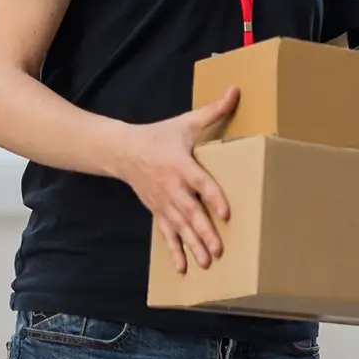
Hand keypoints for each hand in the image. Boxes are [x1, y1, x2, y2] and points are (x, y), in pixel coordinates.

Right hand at [114, 87, 239, 272]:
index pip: (201, 183)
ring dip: (192, 246)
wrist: (122, 150)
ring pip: (179, 228)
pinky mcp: (157, 211)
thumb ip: (214, 110)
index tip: (226, 213)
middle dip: (204, 232)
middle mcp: (172, 187)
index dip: (213, 198)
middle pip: (191, 212)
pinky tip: (183, 268)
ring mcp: (163, 202)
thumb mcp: (186, 121)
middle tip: (219, 251)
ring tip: (207, 263)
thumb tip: (236, 90)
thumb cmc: (159, 136)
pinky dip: (174, 251)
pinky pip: (166, 234)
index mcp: (181, 165)